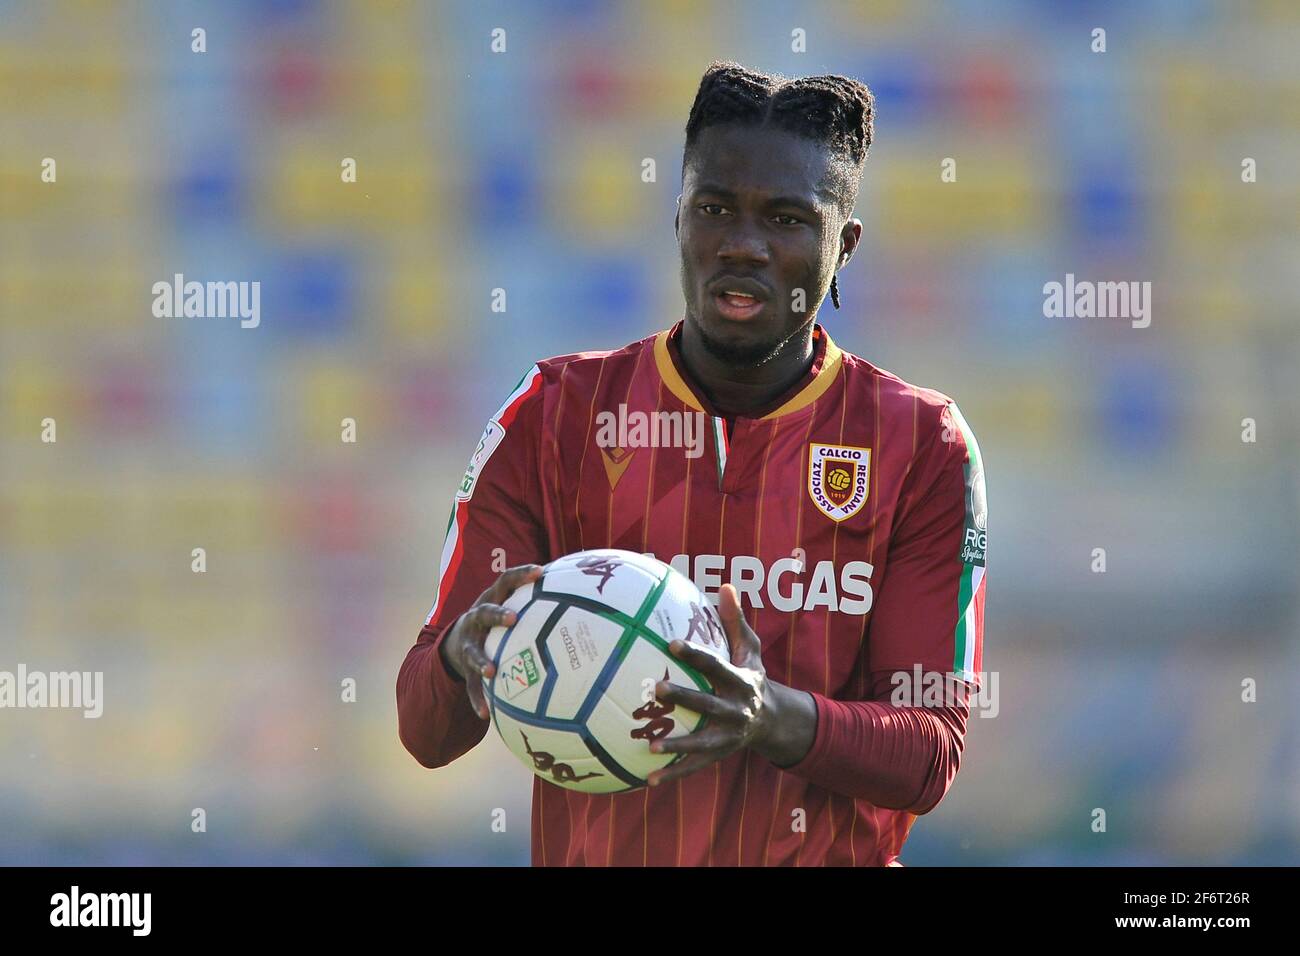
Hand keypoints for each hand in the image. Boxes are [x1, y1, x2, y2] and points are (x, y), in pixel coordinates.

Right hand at [439, 564, 543, 720]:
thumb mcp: (511, 605)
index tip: (540, 572)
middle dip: (497, 614)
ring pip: (473, 650)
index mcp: (493, 599)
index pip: (506, 581)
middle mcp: (477, 618)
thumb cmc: (498, 621)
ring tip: (491, 671)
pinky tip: (485, 713)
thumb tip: (584, 595)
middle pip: (484, 612)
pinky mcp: (465, 666)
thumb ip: (539, 601)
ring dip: (481, 660)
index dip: (521, 575)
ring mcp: (469, 642)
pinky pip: (470, 684)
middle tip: (512, 619)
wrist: (457, 642)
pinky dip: (477, 698)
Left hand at [645, 583, 778, 786]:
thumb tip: (725, 585)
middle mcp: (735, 710)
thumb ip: (735, 621)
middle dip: (684, 698)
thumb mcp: (749, 649)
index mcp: (740, 682)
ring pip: (701, 743)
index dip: (695, 655)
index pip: (716, 666)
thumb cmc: (751, 675)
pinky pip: (694, 767)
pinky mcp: (718, 755)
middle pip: (708, 705)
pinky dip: (672, 774)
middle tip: (655, 689)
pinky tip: (648, 779)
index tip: (671, 643)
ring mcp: (727, 736)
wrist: (773, 720)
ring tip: (650, 745)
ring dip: (676, 745)